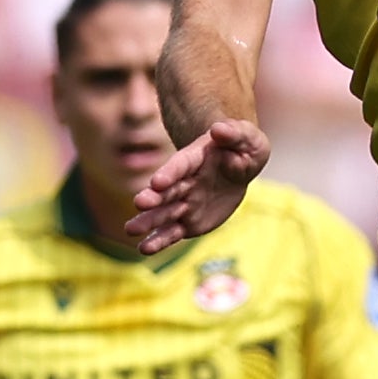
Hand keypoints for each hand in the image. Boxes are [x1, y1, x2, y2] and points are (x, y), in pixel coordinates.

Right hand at [128, 118, 269, 249]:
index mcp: (195, 159)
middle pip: (167, 191)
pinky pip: (173, 232)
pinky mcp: (188, 222)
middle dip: (153, 197)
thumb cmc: (244, 148)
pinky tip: (144, 249)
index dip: (170, 173)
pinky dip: (160, 240)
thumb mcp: (247, 138)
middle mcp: (185, 181)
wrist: (241, 166)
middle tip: (140, 203)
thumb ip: (234, 134)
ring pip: (164, 213)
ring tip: (130, 230)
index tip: (157, 182)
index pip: (180, 165)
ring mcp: (185, 203)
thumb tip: (219, 129)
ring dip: (149, 221)